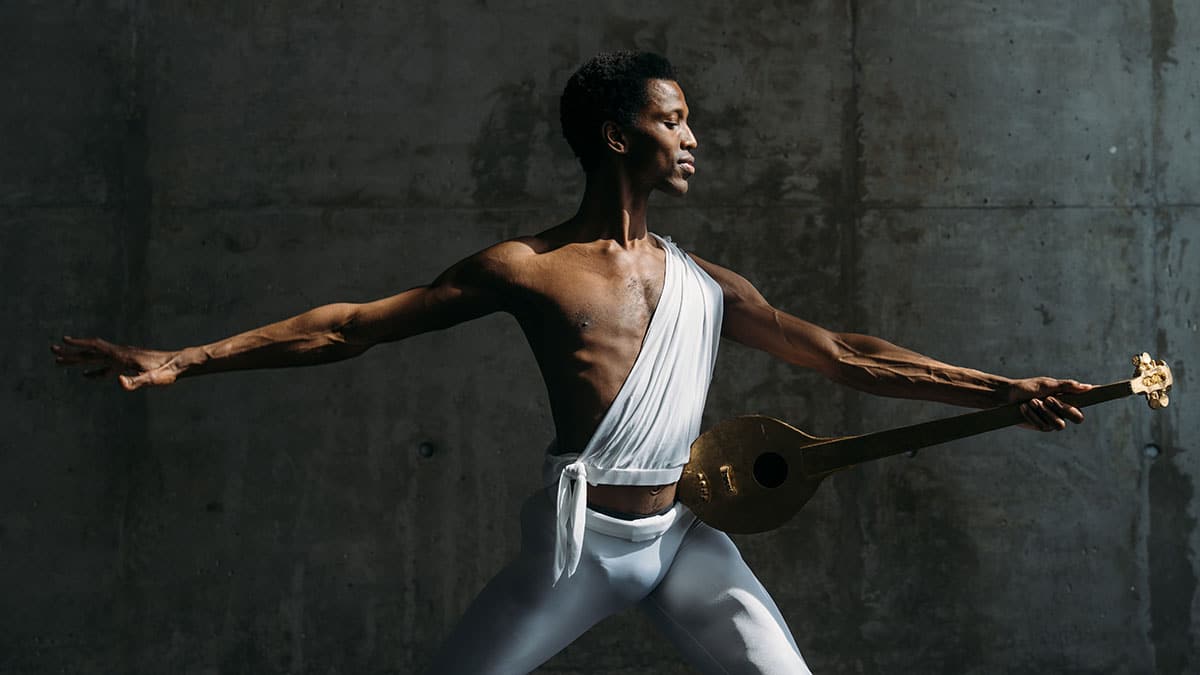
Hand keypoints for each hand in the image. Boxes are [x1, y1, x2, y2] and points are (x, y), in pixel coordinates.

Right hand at [51, 336, 183, 389]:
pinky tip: (88, 376)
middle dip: (71, 352)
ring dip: (79, 361)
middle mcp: (120, 355)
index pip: (96, 347)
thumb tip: (118, 381)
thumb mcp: (152, 379)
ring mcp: (123, 359)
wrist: (179, 364)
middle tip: (52, 351)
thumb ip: (136, 381)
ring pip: (96, 359)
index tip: (62, 341)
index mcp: (122, 356)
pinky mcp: (128, 365)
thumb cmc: (167, 371)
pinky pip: (106, 368)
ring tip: (61, 363)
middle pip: (91, 352)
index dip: (79, 345)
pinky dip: (94, 371)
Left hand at [1006, 377, 1091, 431]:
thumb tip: (1088, 387)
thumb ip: (1066, 386)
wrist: (1006, 396)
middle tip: (1048, 399)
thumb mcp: (1046, 384)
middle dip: (1062, 408)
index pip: (1085, 400)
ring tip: (1032, 402)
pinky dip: (1033, 416)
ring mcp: (1053, 420)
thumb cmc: (1027, 387)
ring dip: (1044, 412)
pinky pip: (1044, 426)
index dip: (1093, 397)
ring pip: (1060, 424)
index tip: (1100, 392)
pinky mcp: (1042, 426)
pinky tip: (1024, 408)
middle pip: (1077, 418)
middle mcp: (1063, 410)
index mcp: (1067, 397)